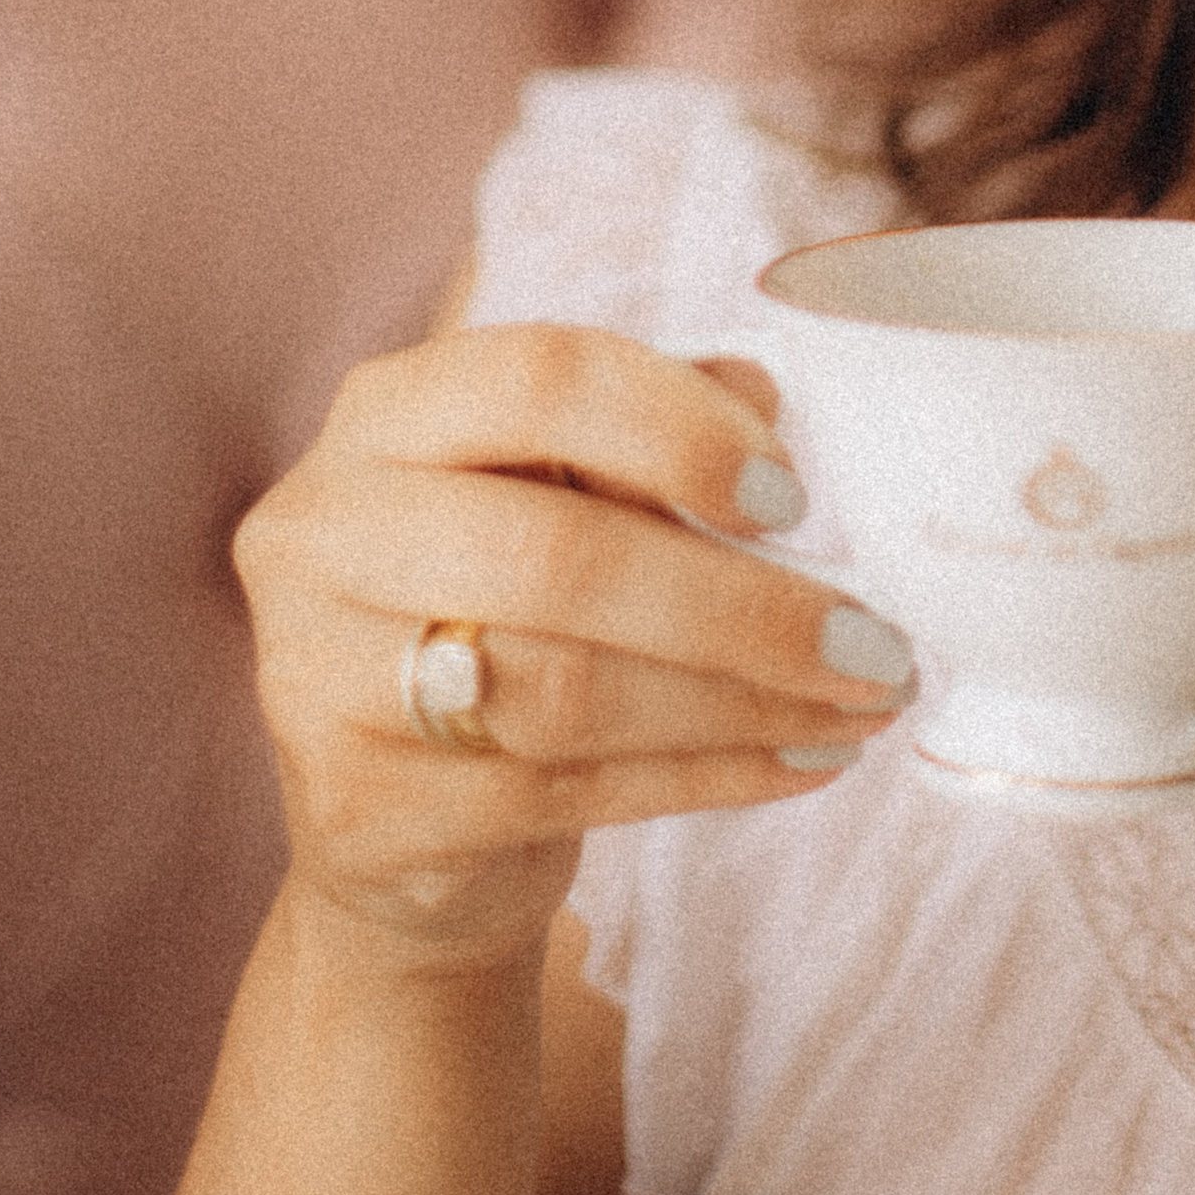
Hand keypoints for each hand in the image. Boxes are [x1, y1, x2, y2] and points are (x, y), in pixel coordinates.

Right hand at [234, 324, 914, 970]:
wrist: (398, 817)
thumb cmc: (509, 608)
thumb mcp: (566, 491)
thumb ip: (654, 432)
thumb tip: (768, 399)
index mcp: (387, 414)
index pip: (540, 378)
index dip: (680, 430)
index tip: (795, 497)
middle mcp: (324, 529)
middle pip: (556, 556)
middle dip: (743, 606)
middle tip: (877, 643)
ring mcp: (316, 677)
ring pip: (566, 690)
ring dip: (743, 703)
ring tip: (861, 705)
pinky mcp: (353, 811)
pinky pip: (565, 793)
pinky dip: (708, 777)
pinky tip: (802, 760)